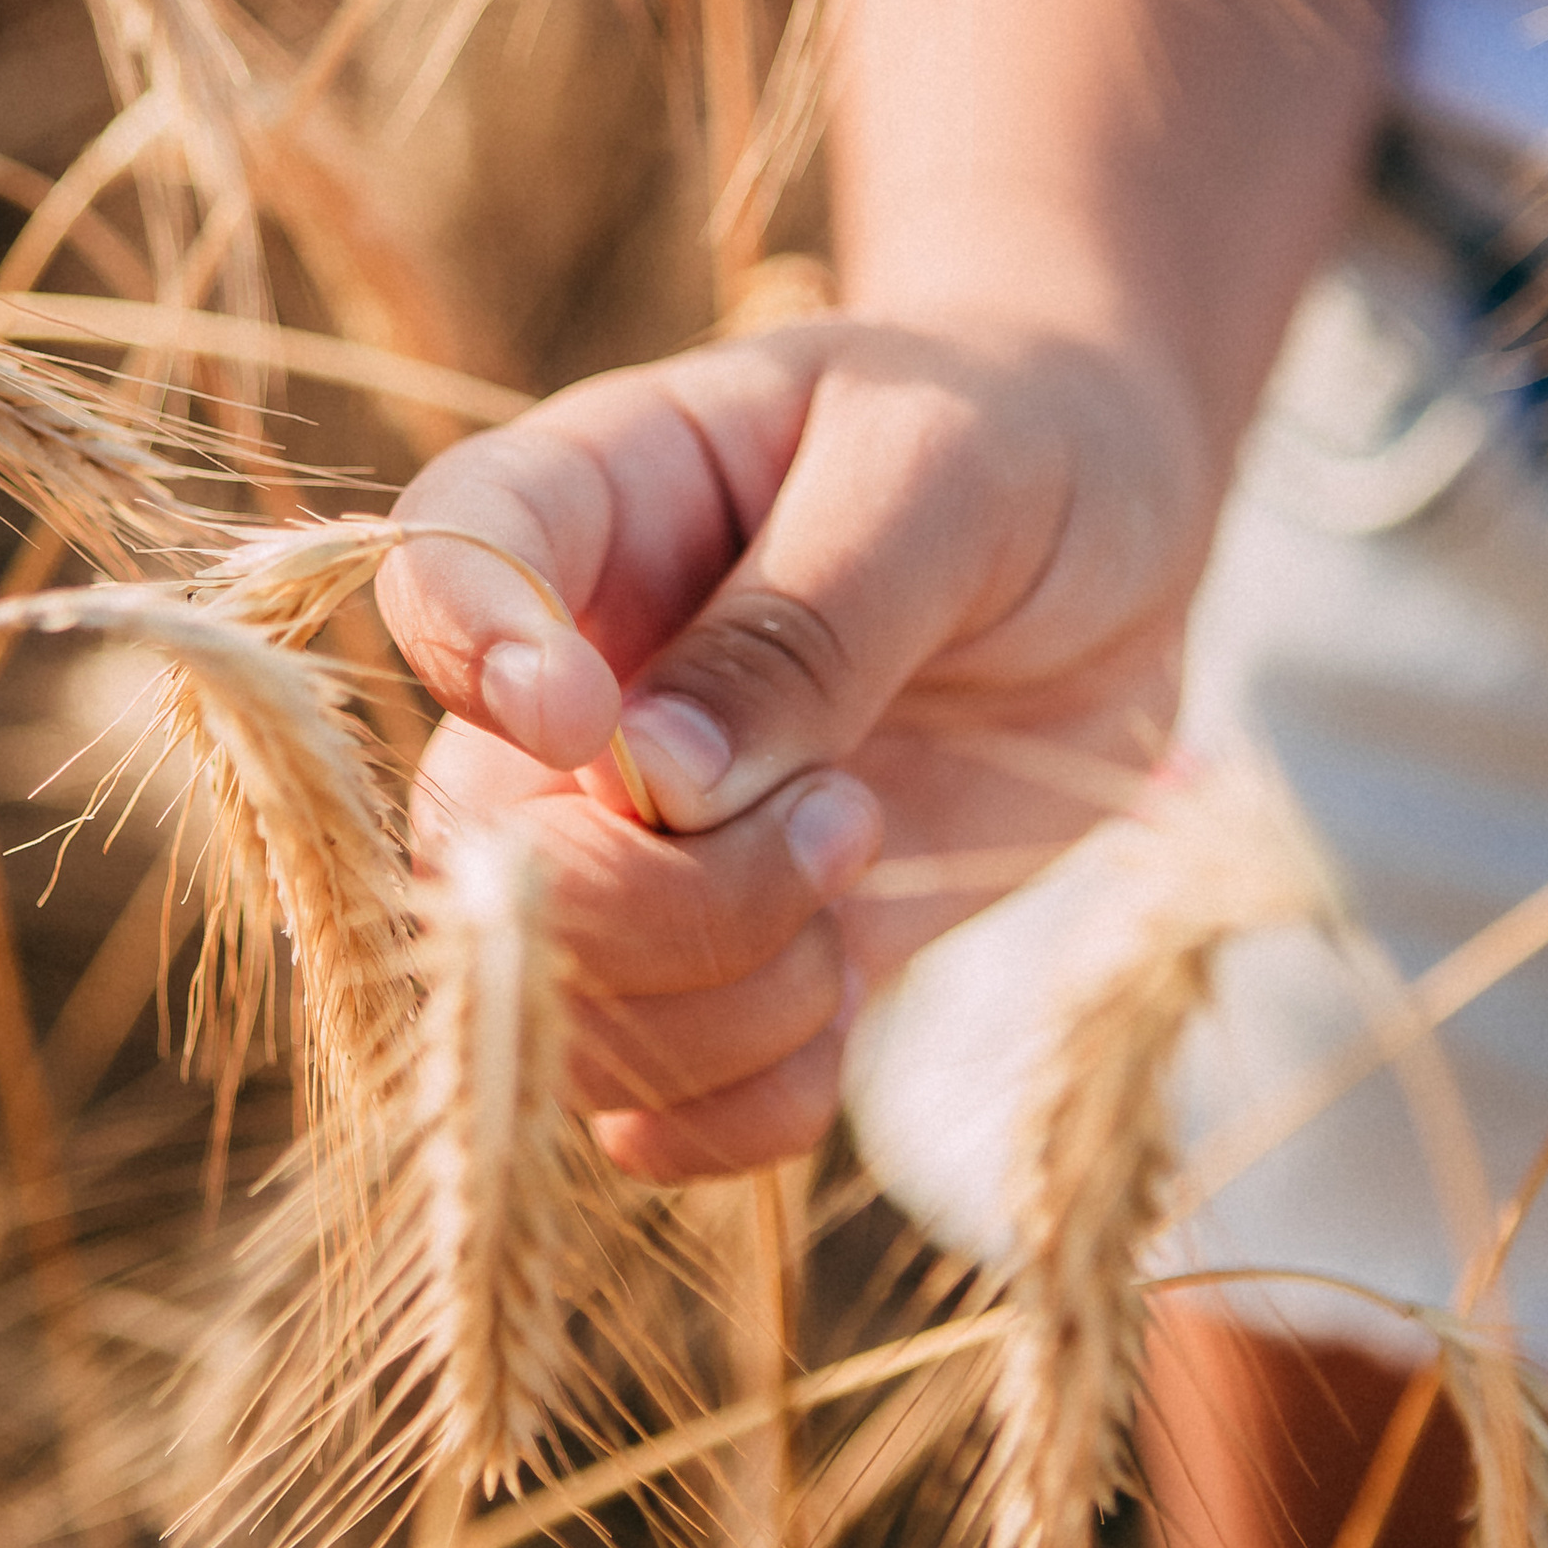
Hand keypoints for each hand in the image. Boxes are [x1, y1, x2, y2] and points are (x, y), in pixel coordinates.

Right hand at [375, 310, 1215, 1179]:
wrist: (1110, 525)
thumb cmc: (1013, 441)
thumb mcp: (942, 475)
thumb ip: (807, 620)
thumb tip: (652, 784)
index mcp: (594, 504)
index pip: (436, 567)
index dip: (468, 661)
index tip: (584, 716)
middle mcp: (571, 690)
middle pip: (471, 852)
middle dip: (640, 898)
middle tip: (841, 815)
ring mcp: (634, 839)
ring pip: (558, 1004)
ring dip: (718, 1002)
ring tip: (864, 857)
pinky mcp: (732, 956)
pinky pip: (659, 1105)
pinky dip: (751, 1099)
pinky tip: (848, 994)